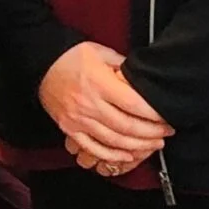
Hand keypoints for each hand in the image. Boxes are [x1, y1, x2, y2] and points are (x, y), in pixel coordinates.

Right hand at [39, 42, 171, 173]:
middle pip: (126, 126)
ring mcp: (78, 119)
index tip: (167, 117)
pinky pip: (92, 148)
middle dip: (151, 133)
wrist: (40, 64)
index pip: (133, 104)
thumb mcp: (100, 52)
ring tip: (154, 145)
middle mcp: (89, 104)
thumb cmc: (71, 56)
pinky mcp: (70, 128)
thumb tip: (142, 78)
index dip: (154, 115)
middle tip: (166, 133)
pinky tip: (126, 156)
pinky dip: (111, 155)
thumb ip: (123, 66)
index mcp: (99, 83)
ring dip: (136, 146)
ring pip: (112, 140)